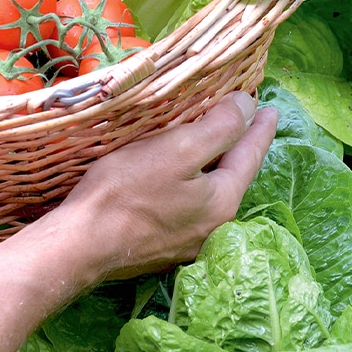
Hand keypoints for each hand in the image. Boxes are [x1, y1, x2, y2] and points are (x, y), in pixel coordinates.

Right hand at [54, 91, 277, 281]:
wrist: (79, 245)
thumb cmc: (126, 192)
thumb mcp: (178, 149)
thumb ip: (220, 128)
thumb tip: (248, 106)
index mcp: (223, 202)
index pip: (251, 155)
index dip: (260, 128)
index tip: (272, 109)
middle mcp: (213, 227)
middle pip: (234, 175)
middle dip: (241, 146)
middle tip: (248, 120)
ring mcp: (187, 241)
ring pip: (212, 192)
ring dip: (217, 164)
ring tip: (220, 142)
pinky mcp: (162, 245)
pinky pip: (190, 204)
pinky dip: (195, 182)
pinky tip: (184, 175)